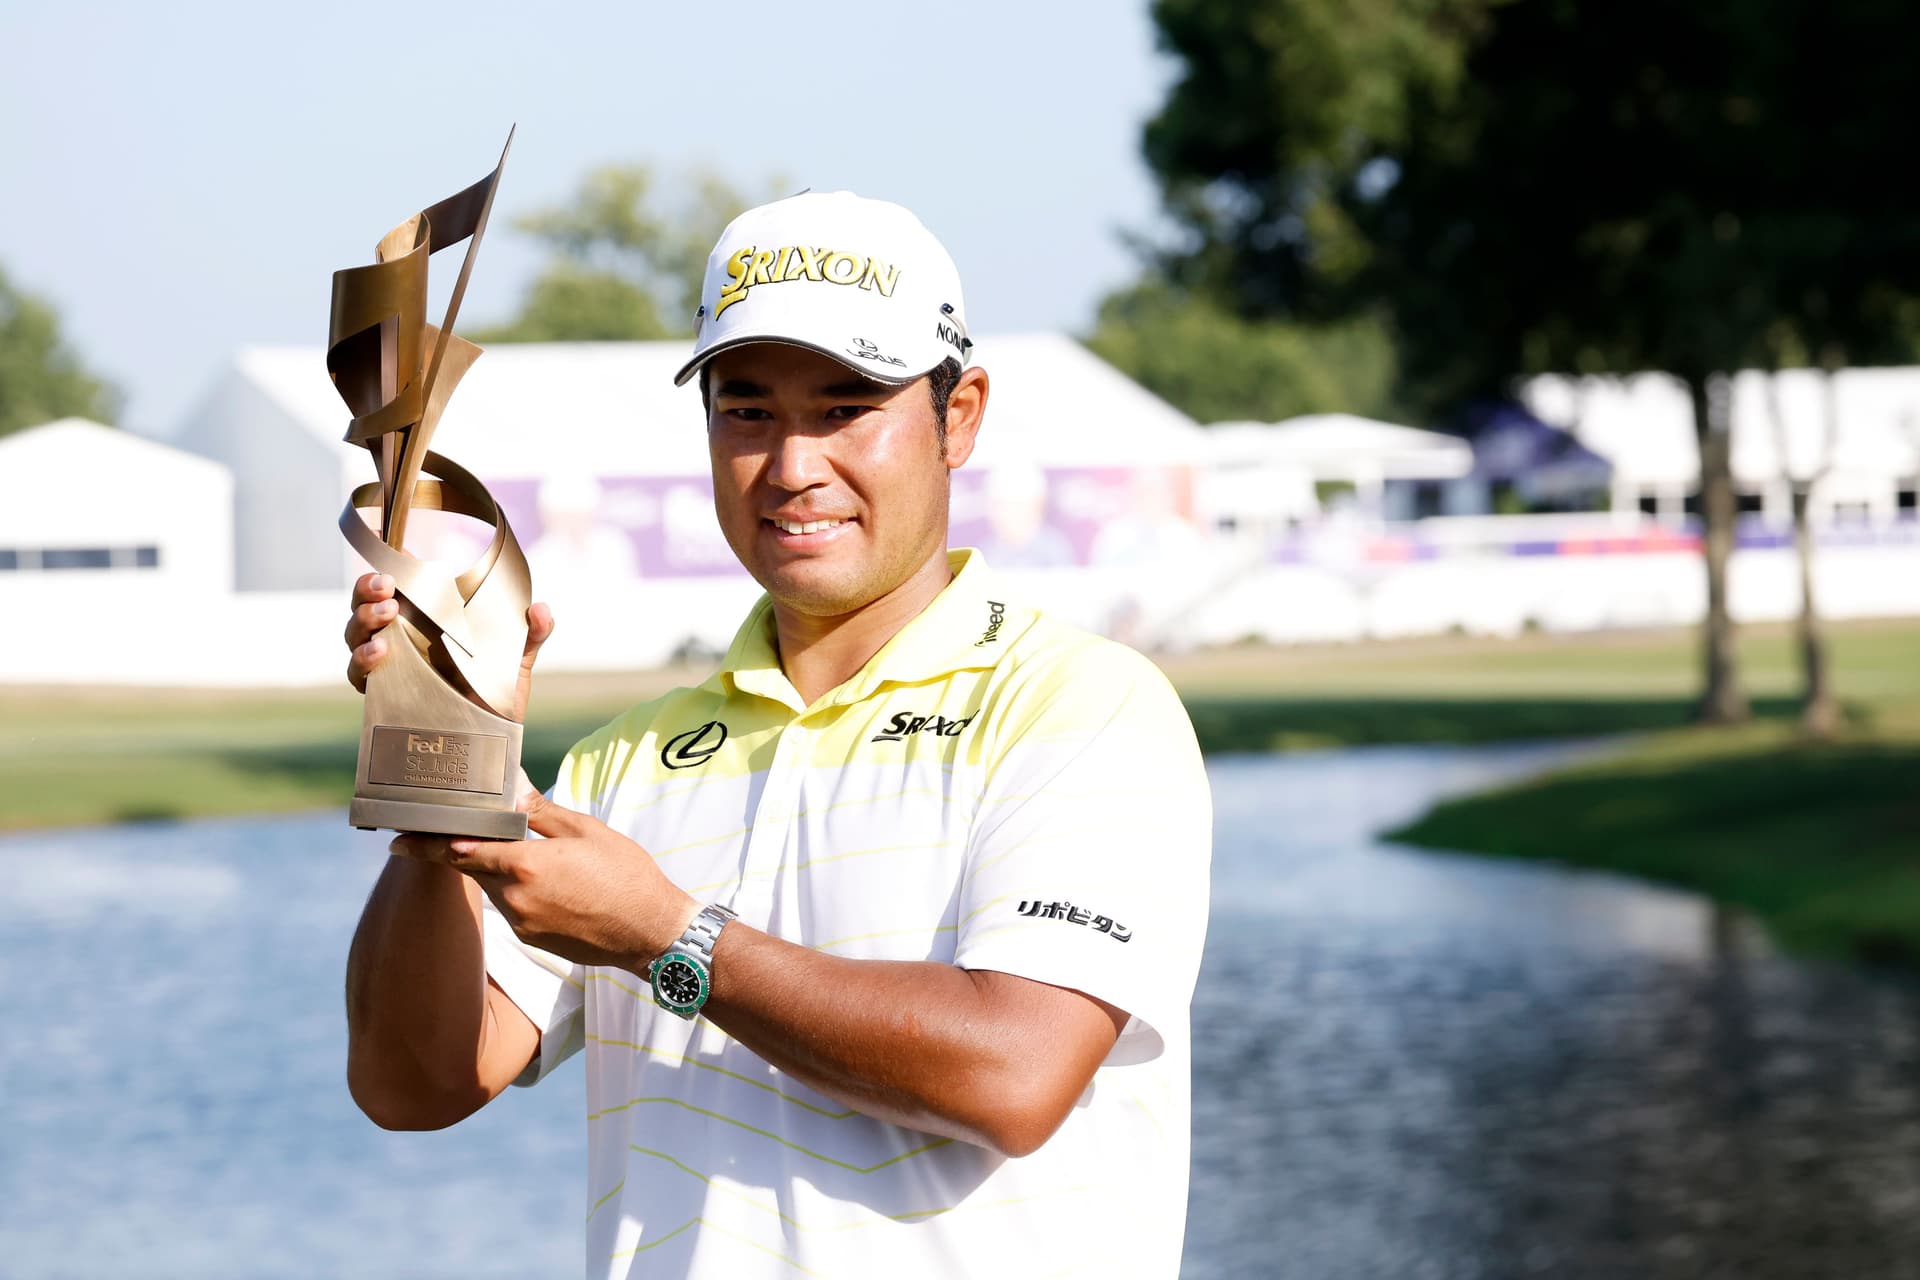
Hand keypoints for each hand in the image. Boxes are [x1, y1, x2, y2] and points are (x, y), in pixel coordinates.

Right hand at [344, 571, 553, 721]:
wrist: (493, 739)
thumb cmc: (497, 692)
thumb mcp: (517, 658)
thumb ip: (531, 633)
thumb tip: (540, 610)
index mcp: (427, 619)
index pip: (399, 584)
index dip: (388, 565)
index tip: (394, 552)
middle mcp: (402, 637)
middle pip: (366, 604)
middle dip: (367, 590)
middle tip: (385, 586)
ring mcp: (390, 664)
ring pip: (356, 634)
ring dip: (364, 619)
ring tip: (386, 614)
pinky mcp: (384, 694)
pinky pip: (359, 675)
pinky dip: (363, 660)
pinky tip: (380, 653)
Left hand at [389, 792, 699, 971]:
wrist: (651, 932)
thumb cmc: (626, 874)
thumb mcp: (587, 831)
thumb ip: (540, 813)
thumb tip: (510, 792)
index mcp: (524, 864)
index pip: (459, 850)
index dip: (426, 844)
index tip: (397, 840)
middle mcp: (514, 897)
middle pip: (474, 868)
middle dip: (470, 851)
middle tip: (467, 831)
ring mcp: (522, 923)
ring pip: (495, 889)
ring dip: (501, 871)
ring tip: (537, 858)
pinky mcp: (533, 940)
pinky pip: (514, 908)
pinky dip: (520, 892)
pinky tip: (554, 885)